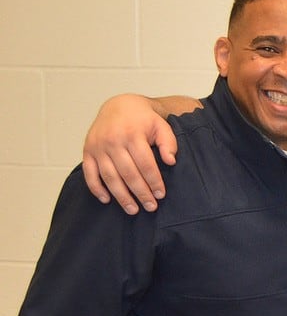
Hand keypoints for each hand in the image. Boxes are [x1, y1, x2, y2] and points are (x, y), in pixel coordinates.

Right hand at [83, 94, 182, 213]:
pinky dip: (96, 188)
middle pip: (128, 173)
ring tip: (132, 209)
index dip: (153, 181)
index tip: (161, 195)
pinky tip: (107, 200)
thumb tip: (170, 161)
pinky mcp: (87, 151)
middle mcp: (112, 141)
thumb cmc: (143, 120)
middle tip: (150, 207)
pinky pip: (89, 173)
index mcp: (132, 134)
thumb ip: (169, 143)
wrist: (119, 106)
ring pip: (109, 176)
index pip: (145, 163)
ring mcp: (98, 147)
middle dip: (140, 192)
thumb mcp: (160, 126)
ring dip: (120, 195)